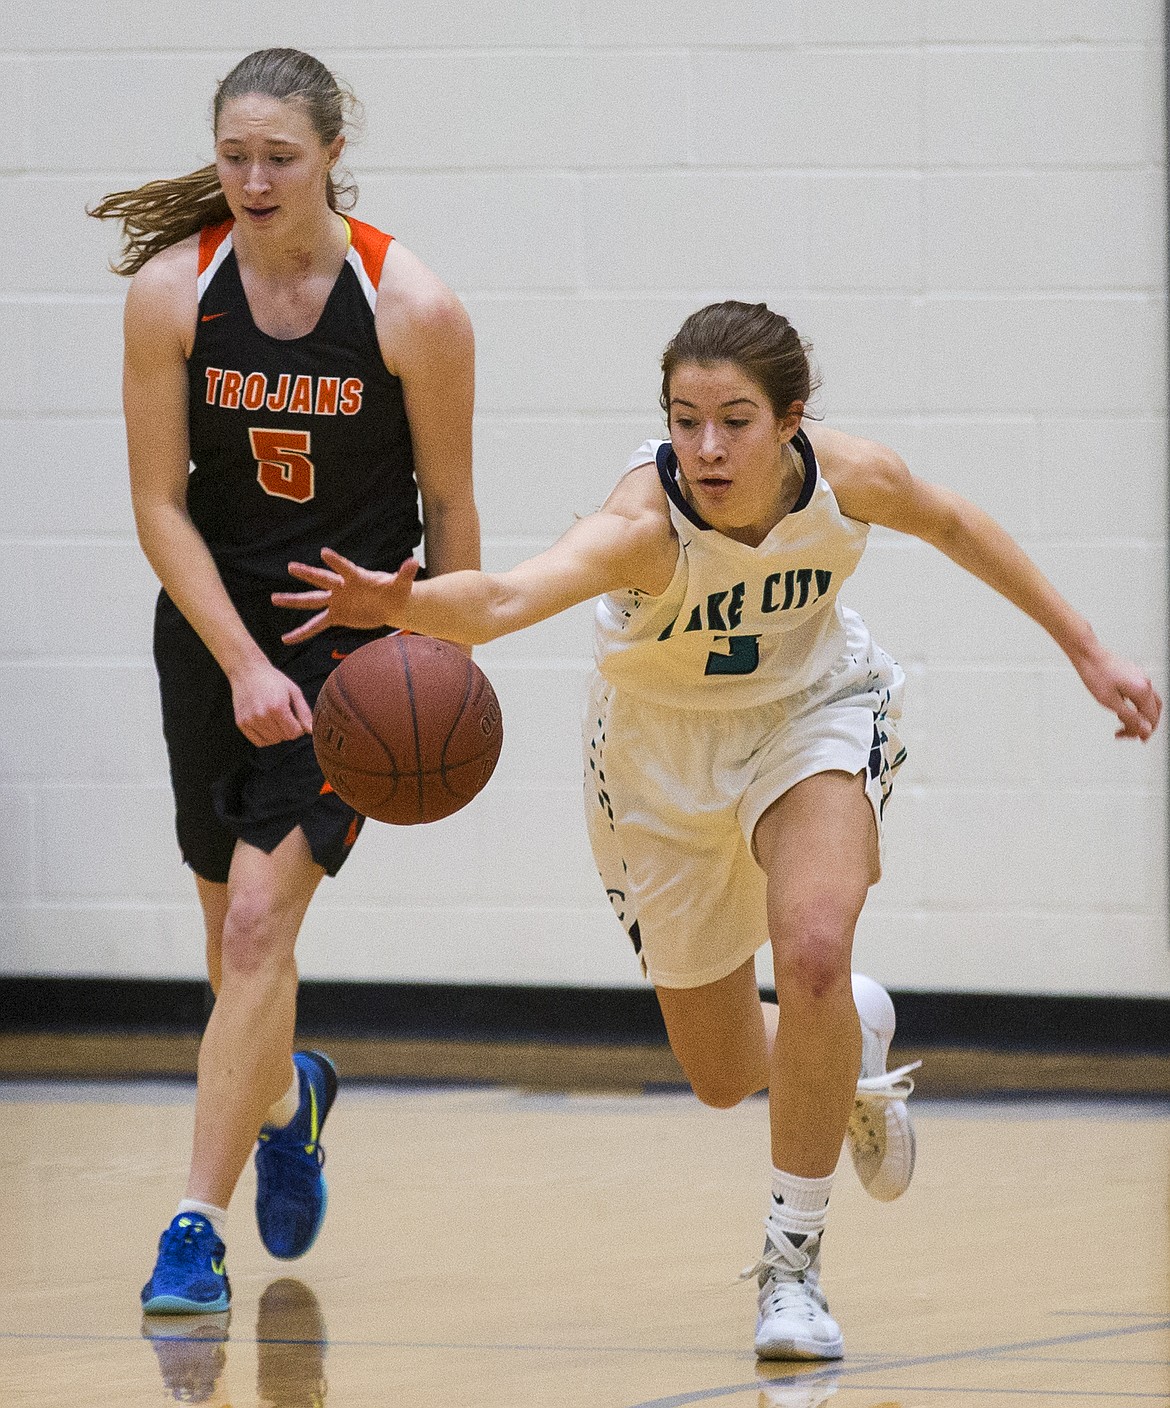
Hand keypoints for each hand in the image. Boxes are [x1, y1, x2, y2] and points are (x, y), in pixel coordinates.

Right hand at [229, 658, 313, 744]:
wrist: (248, 671)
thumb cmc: (274, 680)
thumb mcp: (293, 691)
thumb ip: (304, 712)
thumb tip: (312, 732)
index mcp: (278, 707)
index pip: (295, 733)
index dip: (298, 726)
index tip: (294, 715)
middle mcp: (262, 716)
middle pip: (284, 737)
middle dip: (288, 728)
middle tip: (282, 713)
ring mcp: (250, 721)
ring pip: (272, 741)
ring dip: (277, 733)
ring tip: (273, 716)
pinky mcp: (242, 724)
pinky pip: (259, 742)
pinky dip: (265, 736)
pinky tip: (265, 723)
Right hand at [273, 549, 419, 645]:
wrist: (391, 605)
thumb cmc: (396, 590)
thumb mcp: (402, 584)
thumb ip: (405, 574)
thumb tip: (413, 562)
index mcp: (356, 577)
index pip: (345, 568)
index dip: (336, 562)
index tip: (323, 553)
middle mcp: (342, 587)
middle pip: (322, 580)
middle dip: (308, 574)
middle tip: (291, 567)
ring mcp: (336, 601)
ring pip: (312, 601)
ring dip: (294, 601)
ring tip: (274, 599)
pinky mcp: (336, 616)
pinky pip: (316, 625)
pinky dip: (302, 633)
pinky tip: (286, 639)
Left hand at [1075, 645, 1161, 740]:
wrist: (1087, 654)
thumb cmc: (1095, 674)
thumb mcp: (1110, 702)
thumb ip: (1130, 717)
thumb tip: (1145, 729)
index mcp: (1142, 690)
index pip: (1152, 717)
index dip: (1145, 731)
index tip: (1139, 740)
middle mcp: (1145, 683)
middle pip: (1153, 710)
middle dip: (1143, 725)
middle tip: (1130, 735)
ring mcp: (1140, 677)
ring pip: (1147, 702)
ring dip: (1138, 715)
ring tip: (1122, 724)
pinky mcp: (1133, 674)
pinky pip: (1141, 694)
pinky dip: (1135, 705)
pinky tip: (1121, 710)